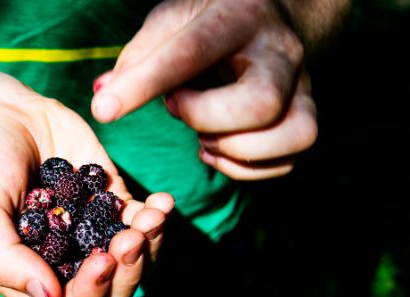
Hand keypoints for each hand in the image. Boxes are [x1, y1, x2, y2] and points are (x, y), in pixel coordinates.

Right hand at [0, 95, 173, 296]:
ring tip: (152, 217)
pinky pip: (144, 225)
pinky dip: (158, 219)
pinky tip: (161, 202)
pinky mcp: (114, 205)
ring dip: (150, 248)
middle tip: (131, 240)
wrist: (4, 113)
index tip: (101, 258)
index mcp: (31, 278)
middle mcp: (65, 264)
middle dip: (128, 275)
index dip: (90, 296)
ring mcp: (94, 235)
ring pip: (135, 265)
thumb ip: (5, 259)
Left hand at [91, 0, 317, 179]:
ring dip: (233, 149)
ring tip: (202, 135)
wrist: (276, 14)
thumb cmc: (211, 18)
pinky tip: (218, 149)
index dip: (145, 85)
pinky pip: (287, 161)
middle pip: (260, 103)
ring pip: (291, 134)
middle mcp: (279, 50)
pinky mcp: (305, 116)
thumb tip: (104, 94)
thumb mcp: (174, 17)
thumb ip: (139, 54)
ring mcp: (301, 86)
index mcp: (239, 14)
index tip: (105, 110)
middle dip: (205, 119)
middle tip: (176, 107)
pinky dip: (244, 168)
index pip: (192, 52)